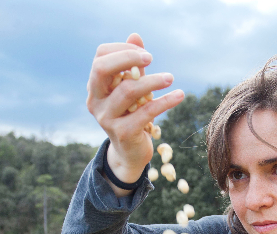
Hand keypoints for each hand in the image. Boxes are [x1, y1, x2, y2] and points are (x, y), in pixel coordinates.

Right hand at [86, 33, 184, 188]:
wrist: (130, 154)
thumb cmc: (132, 116)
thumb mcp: (132, 90)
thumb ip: (133, 66)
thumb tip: (136, 36)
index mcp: (95, 87)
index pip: (100, 57)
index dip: (122, 50)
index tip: (145, 53)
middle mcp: (96, 101)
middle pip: (103, 69)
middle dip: (128, 58)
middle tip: (152, 58)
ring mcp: (107, 118)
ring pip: (128, 91)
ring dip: (153, 81)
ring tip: (171, 78)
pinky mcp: (123, 132)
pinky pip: (146, 112)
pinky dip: (165, 101)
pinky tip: (180, 95)